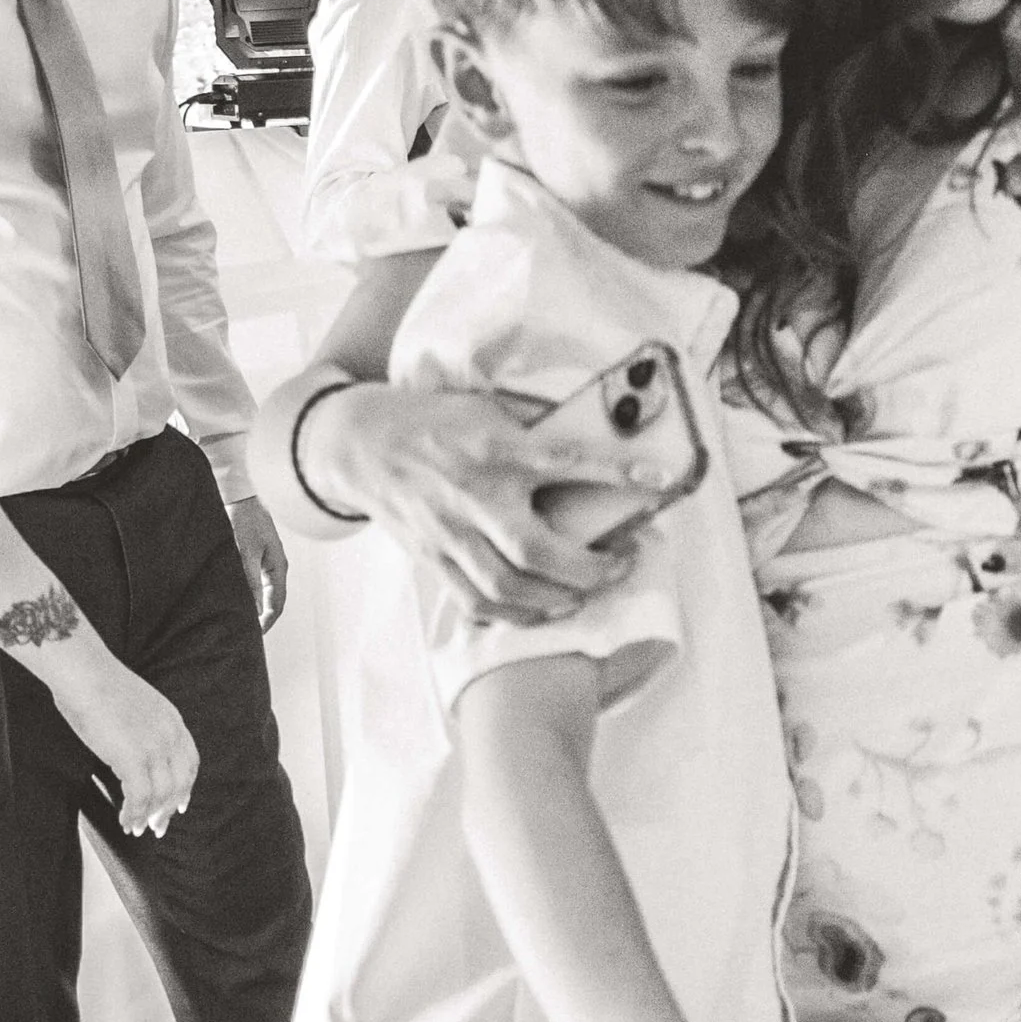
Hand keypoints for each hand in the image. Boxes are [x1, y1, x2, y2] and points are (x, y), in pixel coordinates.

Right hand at [47, 639, 198, 839]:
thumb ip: (142, 726)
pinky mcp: (133, 758)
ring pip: (160, 794)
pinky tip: (125, 822)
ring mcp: (154, 747)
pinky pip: (139, 797)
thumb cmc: (97, 684)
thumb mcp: (134, 704)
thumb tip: (131, 745)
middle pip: (179, 783)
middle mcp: (170, 735)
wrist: (85, 673)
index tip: (180, 805)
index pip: (189, 761)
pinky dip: (133, 814)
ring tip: (137, 829)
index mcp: (172, 720)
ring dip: (148, 816)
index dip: (186, 786)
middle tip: (158, 827)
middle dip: (169, 809)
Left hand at [228, 492, 287, 629]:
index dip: (266, 622)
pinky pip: (253, 583)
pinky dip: (246, 594)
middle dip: (261, 618)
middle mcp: (274, 567)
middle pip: (271, 601)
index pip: (276, 604)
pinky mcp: (253, 557)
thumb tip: (251, 607)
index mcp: (278, 567)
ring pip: (261, 593)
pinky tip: (234, 599)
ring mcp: (264, 562)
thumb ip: (249, 580)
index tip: (253, 635)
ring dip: (253, 607)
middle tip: (245, 633)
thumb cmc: (244, 519)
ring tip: (239, 620)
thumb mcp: (246, 552)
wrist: (239, 495)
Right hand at [305, 381, 637, 623]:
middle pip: (538, 551)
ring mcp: (450, 534)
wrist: (360, 444)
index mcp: (495, 448)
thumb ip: (531, 428)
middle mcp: (474, 495)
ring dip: (558, 597)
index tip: (660, 480)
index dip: (616, 472)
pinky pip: (476, 601)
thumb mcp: (485, 408)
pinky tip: (541, 608)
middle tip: (623, 564)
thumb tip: (591, 438)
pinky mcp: (432, 558)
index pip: (566, 461)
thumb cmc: (432, 421)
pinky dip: (514, 613)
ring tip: (587, 592)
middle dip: (590, 569)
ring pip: (509, 586)